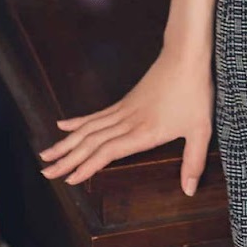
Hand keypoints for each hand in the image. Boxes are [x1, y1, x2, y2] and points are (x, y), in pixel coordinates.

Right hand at [36, 48, 213, 195]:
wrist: (186, 55)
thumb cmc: (195, 92)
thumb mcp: (201, 130)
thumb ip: (193, 162)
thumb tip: (189, 191)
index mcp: (143, 132)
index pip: (107, 152)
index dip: (87, 166)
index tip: (68, 180)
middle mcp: (127, 122)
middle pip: (90, 142)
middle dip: (67, 159)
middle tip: (45, 172)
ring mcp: (123, 110)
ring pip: (88, 128)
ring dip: (66, 142)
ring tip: (45, 154)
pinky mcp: (124, 100)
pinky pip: (96, 114)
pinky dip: (78, 121)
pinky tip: (62, 124)